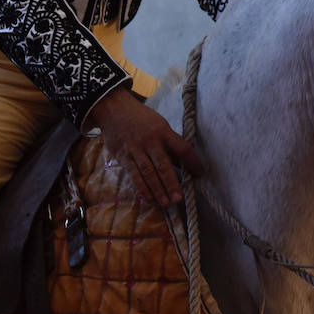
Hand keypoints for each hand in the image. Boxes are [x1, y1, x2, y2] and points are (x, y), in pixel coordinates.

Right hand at [87, 88, 201, 206]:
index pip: (182, 148)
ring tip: (165, 203)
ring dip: (157, 190)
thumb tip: (183, 165)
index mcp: (163, 131)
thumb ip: (169, 144)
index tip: (200, 174)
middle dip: (171, 183)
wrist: (114, 109)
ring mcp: (135, 149)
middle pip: (163, 165)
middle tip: (178, 199)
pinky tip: (149, 198)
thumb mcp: (159, 125)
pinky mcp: (123, 156)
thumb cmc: (142, 119)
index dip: (192, 162)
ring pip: (147, 173)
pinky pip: (133, 175)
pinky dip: (142, 188)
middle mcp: (150, 141)